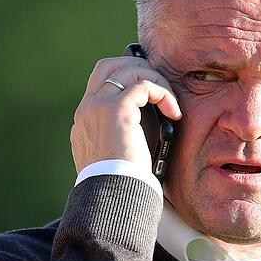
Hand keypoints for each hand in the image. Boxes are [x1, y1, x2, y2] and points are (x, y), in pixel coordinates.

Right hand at [70, 57, 181, 173]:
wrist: (114, 196)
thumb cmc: (124, 182)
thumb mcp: (120, 154)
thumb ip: (125, 134)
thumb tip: (151, 119)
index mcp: (86, 120)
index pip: (101, 81)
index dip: (128, 78)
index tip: (152, 92)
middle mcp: (87, 109)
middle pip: (110, 65)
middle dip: (140, 69)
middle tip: (162, 89)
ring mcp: (98, 106)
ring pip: (128, 69)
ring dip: (156, 81)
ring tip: (171, 103)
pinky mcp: (116, 110)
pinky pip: (144, 85)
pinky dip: (163, 94)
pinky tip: (174, 112)